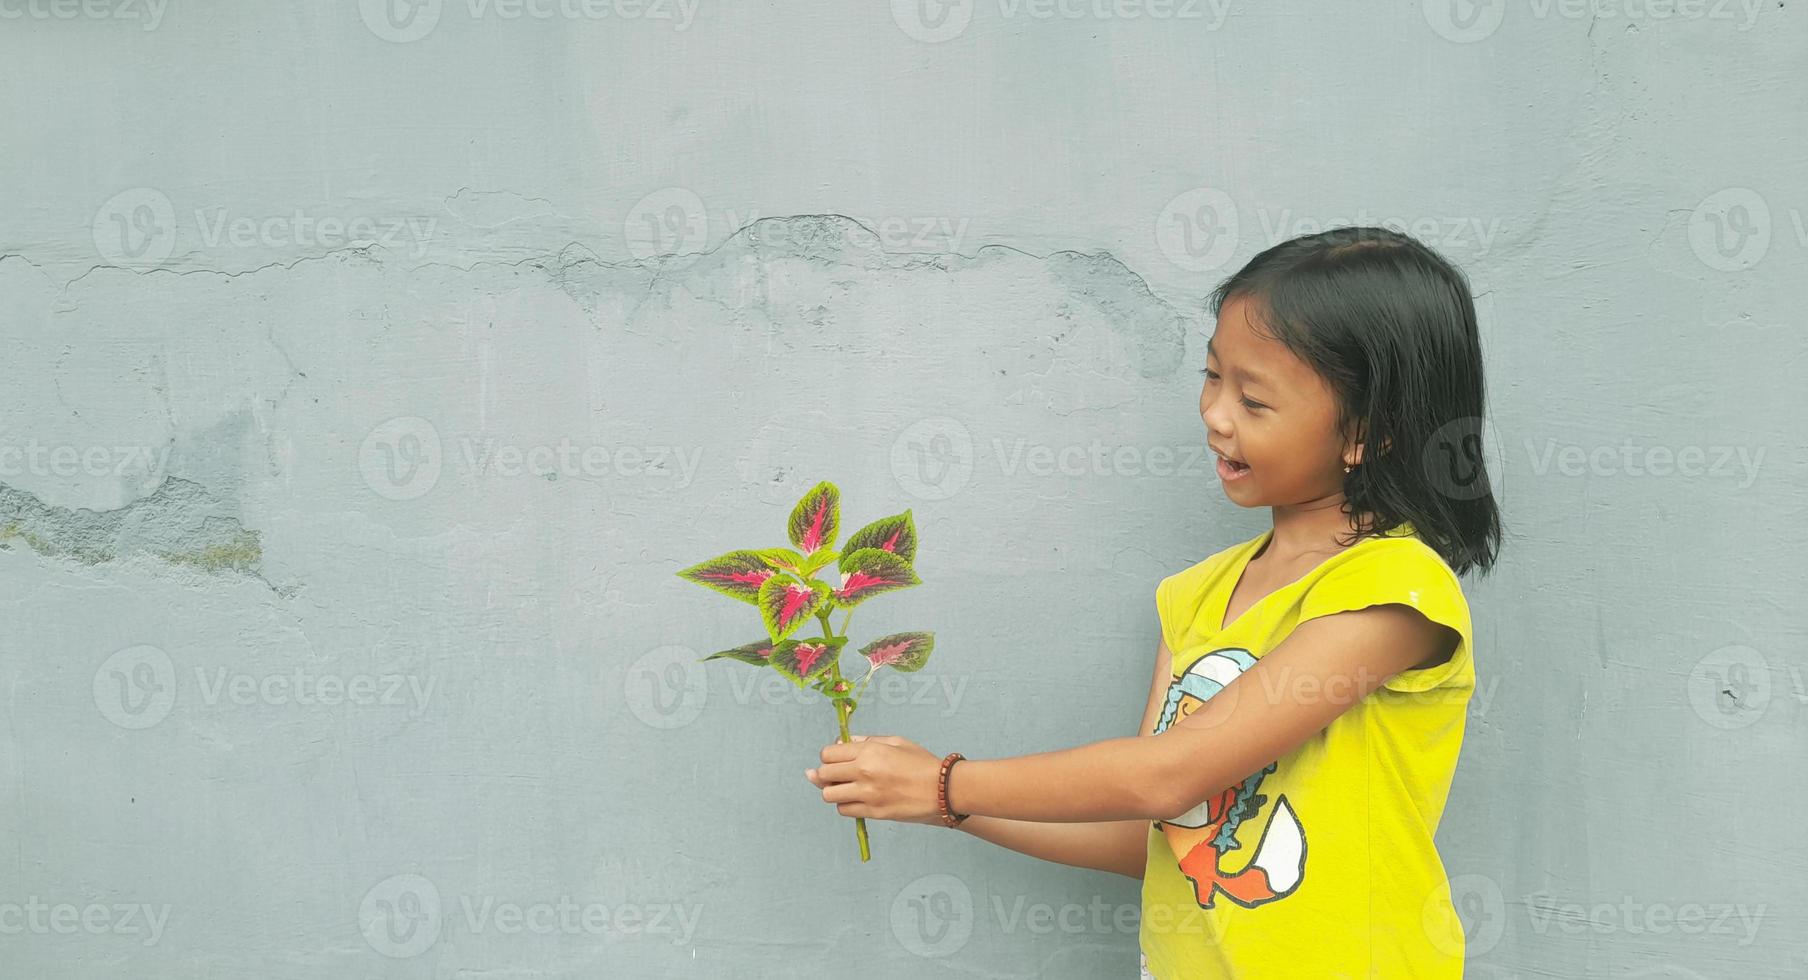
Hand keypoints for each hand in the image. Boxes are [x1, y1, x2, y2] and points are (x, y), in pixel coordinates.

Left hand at [805, 735, 949, 826]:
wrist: (942, 789)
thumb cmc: (921, 763)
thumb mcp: (895, 742)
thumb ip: (866, 740)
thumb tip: (842, 743)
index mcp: (869, 751)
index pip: (828, 754)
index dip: (828, 757)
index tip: (836, 759)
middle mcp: (863, 771)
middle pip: (823, 774)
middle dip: (826, 774)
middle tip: (839, 775)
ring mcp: (867, 794)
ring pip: (829, 795)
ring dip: (834, 791)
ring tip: (847, 788)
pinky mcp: (873, 812)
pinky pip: (844, 810)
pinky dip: (846, 805)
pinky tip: (857, 800)